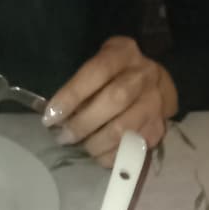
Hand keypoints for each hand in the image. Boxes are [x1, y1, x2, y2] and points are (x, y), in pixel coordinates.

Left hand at [42, 36, 177, 167]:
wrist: (156, 87)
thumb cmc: (116, 75)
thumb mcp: (100, 66)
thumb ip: (82, 85)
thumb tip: (57, 116)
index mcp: (123, 53)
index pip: (97, 72)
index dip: (72, 95)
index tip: (51, 116)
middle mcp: (144, 75)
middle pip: (114, 100)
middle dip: (83, 123)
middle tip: (64, 137)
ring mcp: (154, 104)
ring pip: (123, 129)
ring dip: (95, 143)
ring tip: (82, 147)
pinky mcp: (157, 129)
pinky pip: (130, 148)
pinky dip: (109, 156)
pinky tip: (99, 154)